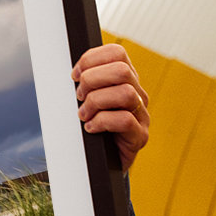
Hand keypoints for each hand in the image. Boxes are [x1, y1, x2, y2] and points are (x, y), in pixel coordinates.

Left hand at [72, 44, 149, 171]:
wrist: (102, 162)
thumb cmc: (92, 127)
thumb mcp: (86, 100)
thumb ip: (85, 83)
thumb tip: (73, 72)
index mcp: (125, 80)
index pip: (116, 53)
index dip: (91, 59)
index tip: (74, 75)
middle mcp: (137, 94)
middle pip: (122, 70)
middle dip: (92, 80)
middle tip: (79, 97)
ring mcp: (142, 115)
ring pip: (125, 93)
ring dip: (96, 102)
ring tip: (84, 114)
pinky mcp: (140, 136)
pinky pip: (125, 120)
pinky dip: (101, 122)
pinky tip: (91, 128)